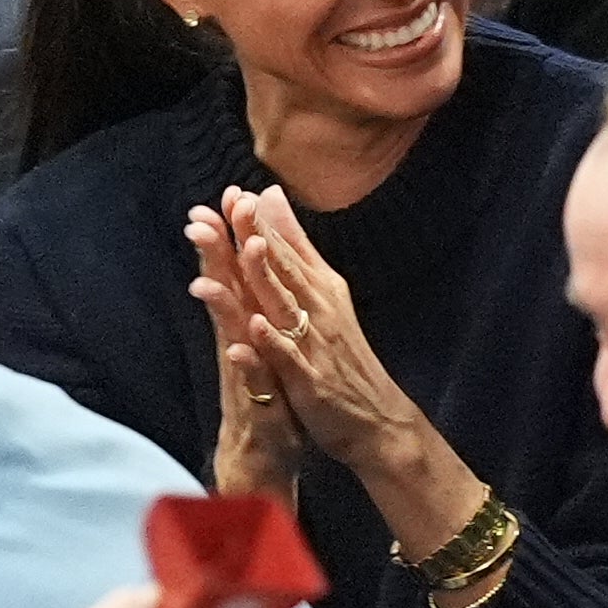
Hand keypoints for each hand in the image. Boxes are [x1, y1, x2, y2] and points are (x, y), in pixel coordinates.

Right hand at [185, 199, 305, 497]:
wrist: (266, 452)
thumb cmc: (267, 390)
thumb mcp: (264, 338)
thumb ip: (256, 297)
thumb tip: (252, 253)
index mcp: (247, 321)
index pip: (236, 270)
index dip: (232, 233)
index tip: (229, 192)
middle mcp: (237, 342)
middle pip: (223, 292)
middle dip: (215, 256)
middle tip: (202, 218)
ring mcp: (241, 372)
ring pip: (229, 333)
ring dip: (222, 303)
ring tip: (215, 273)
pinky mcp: (253, 403)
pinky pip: (247, 382)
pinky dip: (244, 362)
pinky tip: (239, 345)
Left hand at [221, 186, 427, 479]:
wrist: (375, 417)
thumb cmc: (342, 352)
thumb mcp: (323, 291)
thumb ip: (295, 245)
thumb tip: (271, 196)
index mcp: (319, 287)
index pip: (287, 247)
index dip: (261, 220)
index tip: (233, 191)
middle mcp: (318, 308)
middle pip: (285, 267)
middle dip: (257, 236)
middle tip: (232, 206)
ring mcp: (314, 343)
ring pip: (284, 305)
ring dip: (263, 278)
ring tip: (244, 250)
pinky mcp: (309, 380)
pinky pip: (288, 358)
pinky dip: (271, 342)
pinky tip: (251, 327)